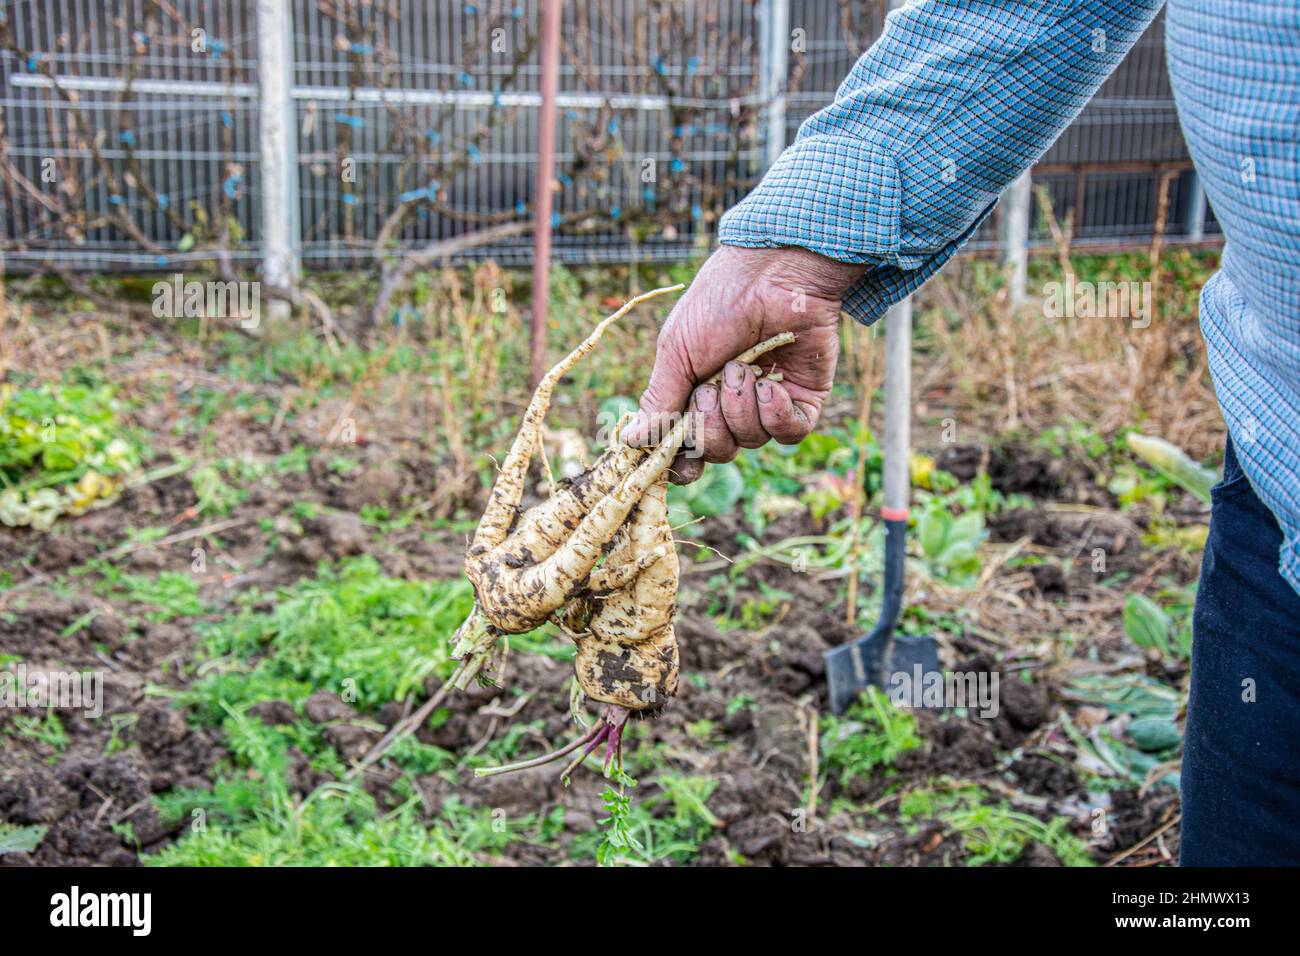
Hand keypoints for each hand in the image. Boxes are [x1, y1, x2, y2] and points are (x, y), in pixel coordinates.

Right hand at [621, 244, 866, 482]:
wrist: (771, 275)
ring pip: (751, 442)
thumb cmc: (717, 305)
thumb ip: (660, 400)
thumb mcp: (676, 352)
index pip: (687, 448)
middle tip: (710, 388)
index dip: (681, 461)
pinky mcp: (803, 400)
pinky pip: (788, 433)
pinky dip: (776, 415)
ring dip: (741, 407)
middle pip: (718, 451)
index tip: (677, 460)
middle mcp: (731, 405)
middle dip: (709, 425)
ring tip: (742, 367)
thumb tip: (632, 441)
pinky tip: (771, 385)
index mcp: (696, 395)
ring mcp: (767, 404)